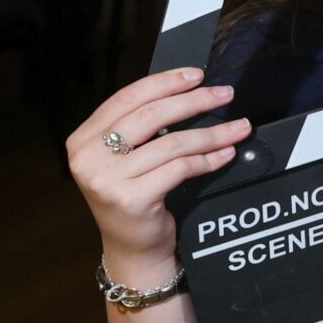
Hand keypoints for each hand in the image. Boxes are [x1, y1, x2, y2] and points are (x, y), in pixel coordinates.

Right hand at [66, 68, 247, 276]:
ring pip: (171, 143)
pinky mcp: (131, 200)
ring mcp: (107, 181)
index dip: (164, 82)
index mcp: (82, 140)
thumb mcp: (126, 158)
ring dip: (212, 133)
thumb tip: (187, 91)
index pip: (125, 98)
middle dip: (194, 101)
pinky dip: (208, 159)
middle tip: (225, 94)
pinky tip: (226, 153)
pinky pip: (180, 169)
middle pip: (150, 116)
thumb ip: (141, 127)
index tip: (196, 75)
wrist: (133, 247)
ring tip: (239, 127)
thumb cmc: (135, 196)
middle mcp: (88, 159)